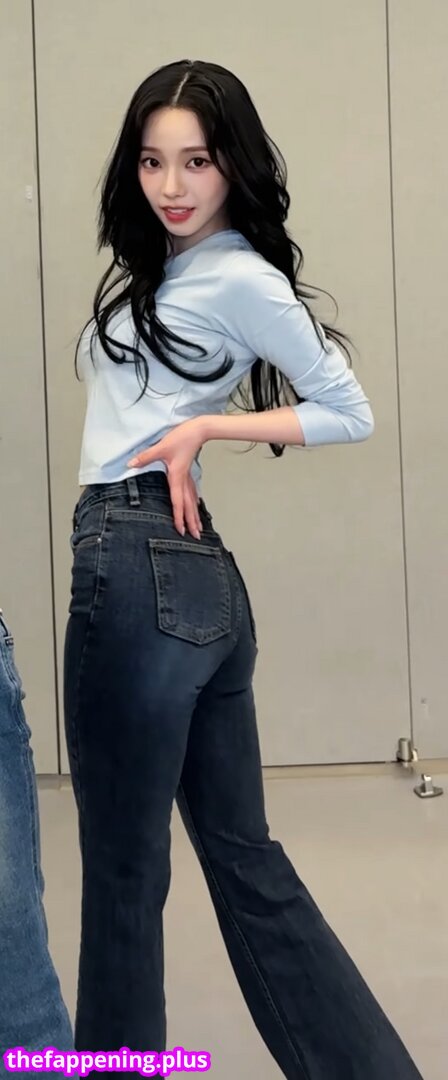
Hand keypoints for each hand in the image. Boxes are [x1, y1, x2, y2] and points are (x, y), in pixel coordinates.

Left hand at [128, 418, 205, 538]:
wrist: (199, 429)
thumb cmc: (182, 437)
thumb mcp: (162, 447)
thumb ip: (145, 457)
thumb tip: (131, 464)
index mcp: (178, 477)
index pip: (178, 502)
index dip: (179, 517)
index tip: (181, 530)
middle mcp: (185, 480)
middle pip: (189, 506)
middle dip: (192, 522)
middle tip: (196, 537)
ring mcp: (188, 476)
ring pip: (193, 500)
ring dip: (196, 514)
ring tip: (200, 527)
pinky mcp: (189, 471)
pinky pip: (192, 491)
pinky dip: (195, 501)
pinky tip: (197, 504)